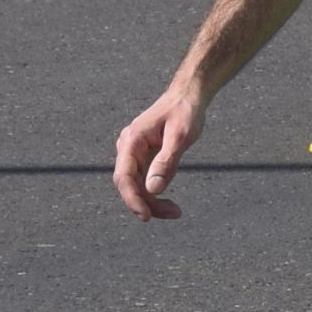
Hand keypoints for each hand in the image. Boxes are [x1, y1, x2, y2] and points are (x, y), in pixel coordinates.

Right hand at [112, 77, 208, 218]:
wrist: (188, 96)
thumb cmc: (185, 111)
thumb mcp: (180, 136)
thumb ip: (166, 161)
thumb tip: (153, 189)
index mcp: (132, 140)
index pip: (124, 176)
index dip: (132, 198)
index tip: (146, 216)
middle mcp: (128, 147)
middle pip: (128, 184)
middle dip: (146, 203)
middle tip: (174, 213)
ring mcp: (134, 153)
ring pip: (135, 186)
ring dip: (152, 202)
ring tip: (175, 211)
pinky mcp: (143, 158)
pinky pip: (143, 181)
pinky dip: (154, 194)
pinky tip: (169, 204)